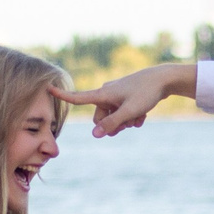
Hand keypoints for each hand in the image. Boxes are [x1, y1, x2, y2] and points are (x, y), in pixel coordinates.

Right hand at [60, 64, 195, 137]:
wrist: (164, 79)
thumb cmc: (146, 93)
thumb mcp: (129, 112)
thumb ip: (112, 123)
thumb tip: (95, 134)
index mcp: (103, 94)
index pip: (79, 97)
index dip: (63, 96)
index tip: (48, 89)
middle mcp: (107, 93)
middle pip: (99, 117)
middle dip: (111, 125)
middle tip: (128, 126)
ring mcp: (116, 94)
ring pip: (113, 116)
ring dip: (124, 121)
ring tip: (139, 118)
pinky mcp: (125, 95)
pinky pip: (122, 112)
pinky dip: (131, 116)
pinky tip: (143, 115)